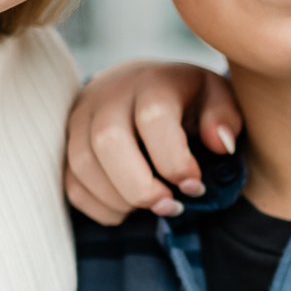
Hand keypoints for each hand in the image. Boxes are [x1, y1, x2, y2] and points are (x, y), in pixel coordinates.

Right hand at [63, 60, 241, 222]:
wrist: (143, 85)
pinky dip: (99, 207)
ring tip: (151, 206)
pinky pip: (70, 183)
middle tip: (170, 206)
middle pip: (107, 141)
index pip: (154, 118)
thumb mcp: (217, 98)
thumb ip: (225, 117)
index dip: (175, 161)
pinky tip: (127, 209)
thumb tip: (220, 145)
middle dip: (140, 187)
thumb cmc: (187, 99)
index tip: (195, 186)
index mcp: (152, 81)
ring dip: (118, 200)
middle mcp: (109, 94)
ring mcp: (81, 117)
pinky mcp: (66, 143)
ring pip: (82, 165)